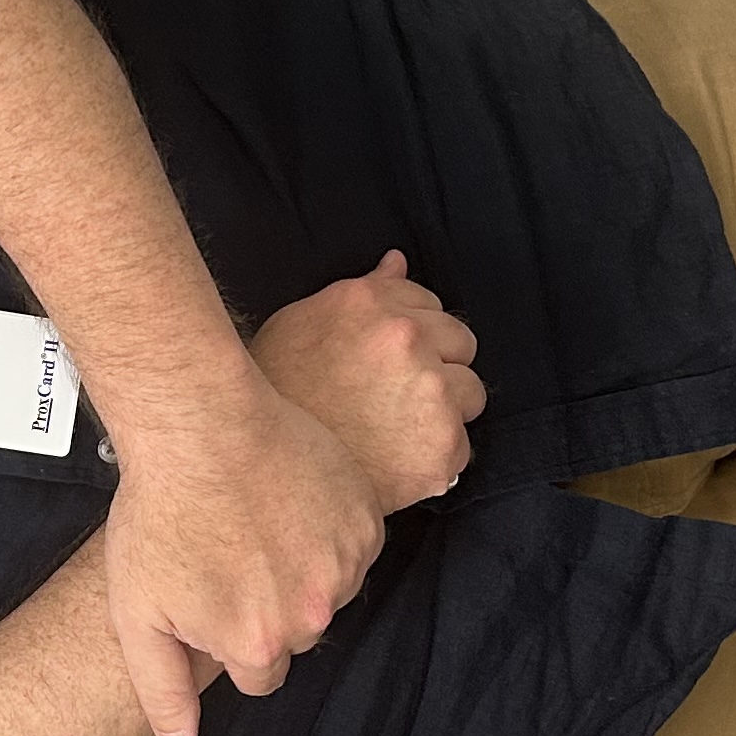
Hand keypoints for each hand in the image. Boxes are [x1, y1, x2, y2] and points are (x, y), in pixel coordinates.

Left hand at [98, 358, 392, 735]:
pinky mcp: (365, 520)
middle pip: (297, 634)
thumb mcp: (138, 612)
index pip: (259, 673)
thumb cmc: (160, 513)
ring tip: (257, 525)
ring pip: (329, 591)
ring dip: (302, 570)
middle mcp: (311, 613)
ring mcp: (344, 564)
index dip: (231, 636)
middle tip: (231, 555)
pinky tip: (288, 504)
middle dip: (268, 607)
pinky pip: (354, 546)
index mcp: (257, 642)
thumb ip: (163, 689)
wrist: (200, 424)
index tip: (213, 596)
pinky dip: (329, 532)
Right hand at [245, 254, 483, 514]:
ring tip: (399, 433)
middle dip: (439, 366)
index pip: (428, 303)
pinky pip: (462, 448)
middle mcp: (405, 337)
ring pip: (470, 393)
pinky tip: (399, 463)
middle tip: (398, 397)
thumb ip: (360, 293)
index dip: (414, 334)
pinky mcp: (442, 443)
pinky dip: (436, 459)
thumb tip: (398, 263)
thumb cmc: (275, 397)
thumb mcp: (300, 326)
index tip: (395, 360)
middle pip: (460, 342)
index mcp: (369, 303)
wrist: (265, 472)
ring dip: (445, 411)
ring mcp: (430, 390)